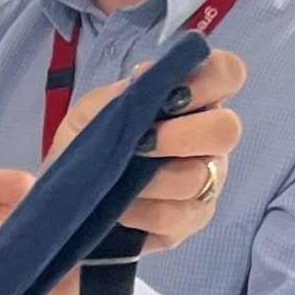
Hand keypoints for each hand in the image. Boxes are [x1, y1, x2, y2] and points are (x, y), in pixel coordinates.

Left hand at [50, 48, 244, 250]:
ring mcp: (205, 182)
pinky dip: (140, 211)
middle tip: (142, 144)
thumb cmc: (86, 147)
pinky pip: (175, 216)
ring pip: (199, 177)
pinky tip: (119, 209)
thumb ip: (120, 94)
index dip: (209, 80)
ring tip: (118, 180)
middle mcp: (208, 140)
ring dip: (152, 178)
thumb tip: (147, 77)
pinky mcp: (189, 221)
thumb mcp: (90, 114)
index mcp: (192, 101)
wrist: (67, 200)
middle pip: (227, 130)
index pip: (227, 74)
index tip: (171, 97)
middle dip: (181, 135)